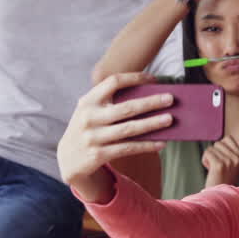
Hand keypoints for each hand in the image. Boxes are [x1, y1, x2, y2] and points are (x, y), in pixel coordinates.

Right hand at [57, 72, 175, 202]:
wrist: (68, 159)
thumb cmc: (89, 129)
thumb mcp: (91, 112)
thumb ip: (110, 103)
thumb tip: (149, 97)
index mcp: (88, 101)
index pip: (113, 82)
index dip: (135, 78)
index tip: (154, 79)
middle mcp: (89, 117)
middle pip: (126, 107)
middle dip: (151, 102)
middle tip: (170, 99)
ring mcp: (93, 137)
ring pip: (129, 129)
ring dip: (152, 124)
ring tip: (170, 119)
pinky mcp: (99, 154)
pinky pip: (128, 148)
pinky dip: (146, 145)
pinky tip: (161, 143)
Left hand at [202, 135, 238, 186]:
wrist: (221, 196)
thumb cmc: (223, 180)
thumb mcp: (232, 165)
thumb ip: (229, 153)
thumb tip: (220, 141)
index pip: (228, 139)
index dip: (220, 147)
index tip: (221, 159)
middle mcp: (237, 159)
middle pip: (219, 143)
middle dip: (214, 153)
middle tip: (217, 166)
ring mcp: (229, 161)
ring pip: (212, 148)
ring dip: (209, 157)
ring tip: (213, 169)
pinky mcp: (220, 165)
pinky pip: (207, 153)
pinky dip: (205, 160)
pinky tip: (210, 170)